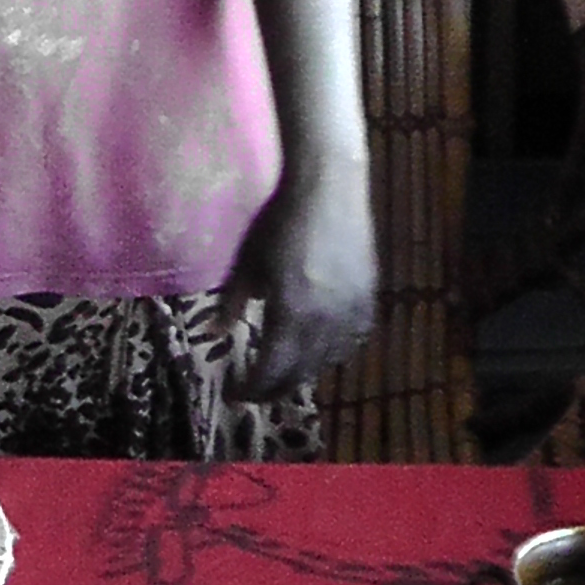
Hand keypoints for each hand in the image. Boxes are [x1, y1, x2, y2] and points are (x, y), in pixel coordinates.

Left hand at [218, 156, 375, 399]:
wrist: (329, 190)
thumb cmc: (280, 221)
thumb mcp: (247, 262)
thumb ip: (233, 301)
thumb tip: (214, 333)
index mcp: (291, 313)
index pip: (270, 371)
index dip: (251, 389)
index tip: (233, 394)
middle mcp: (325, 322)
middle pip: (299, 374)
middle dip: (273, 388)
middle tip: (254, 391)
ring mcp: (351, 313)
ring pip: (328, 362)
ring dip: (302, 372)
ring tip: (282, 371)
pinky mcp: (369, 301)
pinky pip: (352, 342)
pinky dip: (332, 353)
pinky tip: (319, 348)